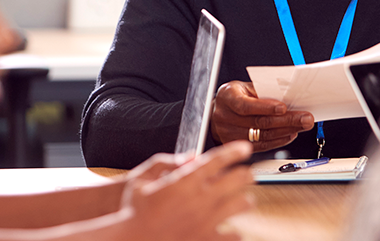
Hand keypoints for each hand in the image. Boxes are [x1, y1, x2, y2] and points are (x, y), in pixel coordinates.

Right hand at [119, 141, 254, 240]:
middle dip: (245, 174)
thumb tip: (191, 157)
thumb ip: (165, 163)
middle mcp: (199, 199)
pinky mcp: (206, 240)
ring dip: (245, 201)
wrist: (131, 240)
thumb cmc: (132, 210)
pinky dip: (236, 233)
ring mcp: (205, 220)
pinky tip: (235, 231)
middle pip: (235, 180)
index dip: (234, 151)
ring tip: (246, 201)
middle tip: (248, 174)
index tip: (245, 148)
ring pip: (239, 205)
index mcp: (184, 181)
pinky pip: (232, 235)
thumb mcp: (141, 179)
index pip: (217, 160)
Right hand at [210, 81, 313, 151]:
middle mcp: (225, 117)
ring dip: (286, 130)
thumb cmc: (234, 96)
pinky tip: (290, 134)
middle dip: (286, 120)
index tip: (284, 108)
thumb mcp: (244, 87)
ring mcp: (229, 134)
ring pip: (262, 135)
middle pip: (258, 122)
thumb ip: (261, 91)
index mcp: (227, 97)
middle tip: (305, 118)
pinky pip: (262, 145)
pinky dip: (279, 140)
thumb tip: (287, 96)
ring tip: (302, 126)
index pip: (245, 105)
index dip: (265, 107)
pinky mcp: (237, 146)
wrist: (217, 111)